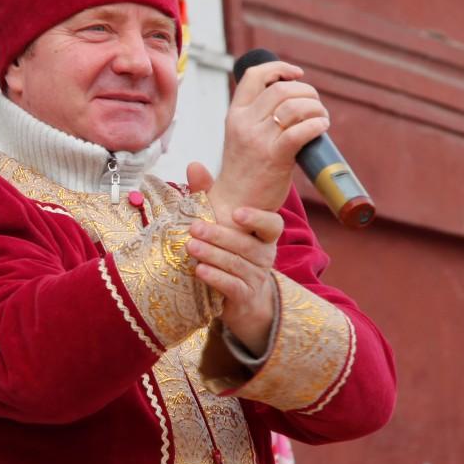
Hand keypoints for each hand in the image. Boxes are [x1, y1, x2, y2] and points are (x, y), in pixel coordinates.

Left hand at [185, 163, 284, 353]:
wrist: (239, 298)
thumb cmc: (227, 251)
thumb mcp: (219, 222)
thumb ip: (208, 195)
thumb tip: (194, 164)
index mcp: (263, 235)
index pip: (272, 225)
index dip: (257, 218)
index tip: (237, 213)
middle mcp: (265, 255)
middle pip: (245, 244)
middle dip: (219, 235)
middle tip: (194, 227)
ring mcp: (256, 277)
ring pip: (236, 264)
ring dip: (212, 255)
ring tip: (191, 247)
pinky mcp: (244, 296)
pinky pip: (232, 285)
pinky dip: (215, 278)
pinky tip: (200, 271)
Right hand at [208, 59, 328, 217]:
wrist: (236, 204)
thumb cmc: (246, 171)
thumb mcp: (242, 136)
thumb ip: (259, 117)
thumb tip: (293, 99)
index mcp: (235, 115)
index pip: (254, 76)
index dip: (279, 68)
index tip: (297, 74)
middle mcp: (244, 123)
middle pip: (280, 89)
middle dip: (306, 91)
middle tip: (316, 104)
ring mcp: (258, 141)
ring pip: (293, 107)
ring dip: (315, 107)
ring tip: (322, 117)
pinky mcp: (274, 158)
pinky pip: (299, 132)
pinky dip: (316, 125)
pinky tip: (322, 127)